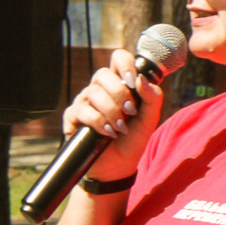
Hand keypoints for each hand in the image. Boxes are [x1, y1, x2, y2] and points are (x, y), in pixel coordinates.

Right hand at [58, 48, 164, 180]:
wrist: (119, 167)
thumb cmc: (133, 139)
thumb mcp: (150, 119)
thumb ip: (152, 97)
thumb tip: (141, 80)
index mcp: (118, 83)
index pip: (118, 58)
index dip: (125, 64)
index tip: (133, 81)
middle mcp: (98, 89)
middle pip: (102, 74)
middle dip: (120, 95)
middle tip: (130, 112)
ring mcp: (84, 102)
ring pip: (94, 93)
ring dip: (112, 112)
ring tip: (120, 128)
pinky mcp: (72, 117)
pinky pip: (83, 111)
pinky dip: (99, 123)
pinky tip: (107, 133)